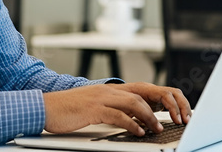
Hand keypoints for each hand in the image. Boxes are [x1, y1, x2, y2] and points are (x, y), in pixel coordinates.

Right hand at [43, 83, 190, 135]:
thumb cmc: (70, 110)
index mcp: (113, 89)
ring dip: (149, 116)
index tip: (175, 111)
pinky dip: (130, 123)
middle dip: (164, 104)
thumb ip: (115, 109)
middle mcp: (110, 90)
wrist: (45, 107)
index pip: (145, 89)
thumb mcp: (97, 107)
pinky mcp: (92, 109)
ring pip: (134, 102)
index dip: (163, 98)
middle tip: (175, 118)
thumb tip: (135, 120)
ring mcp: (102, 98)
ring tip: (157, 128)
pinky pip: (116, 114)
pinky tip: (138, 132)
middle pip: (145, 92)